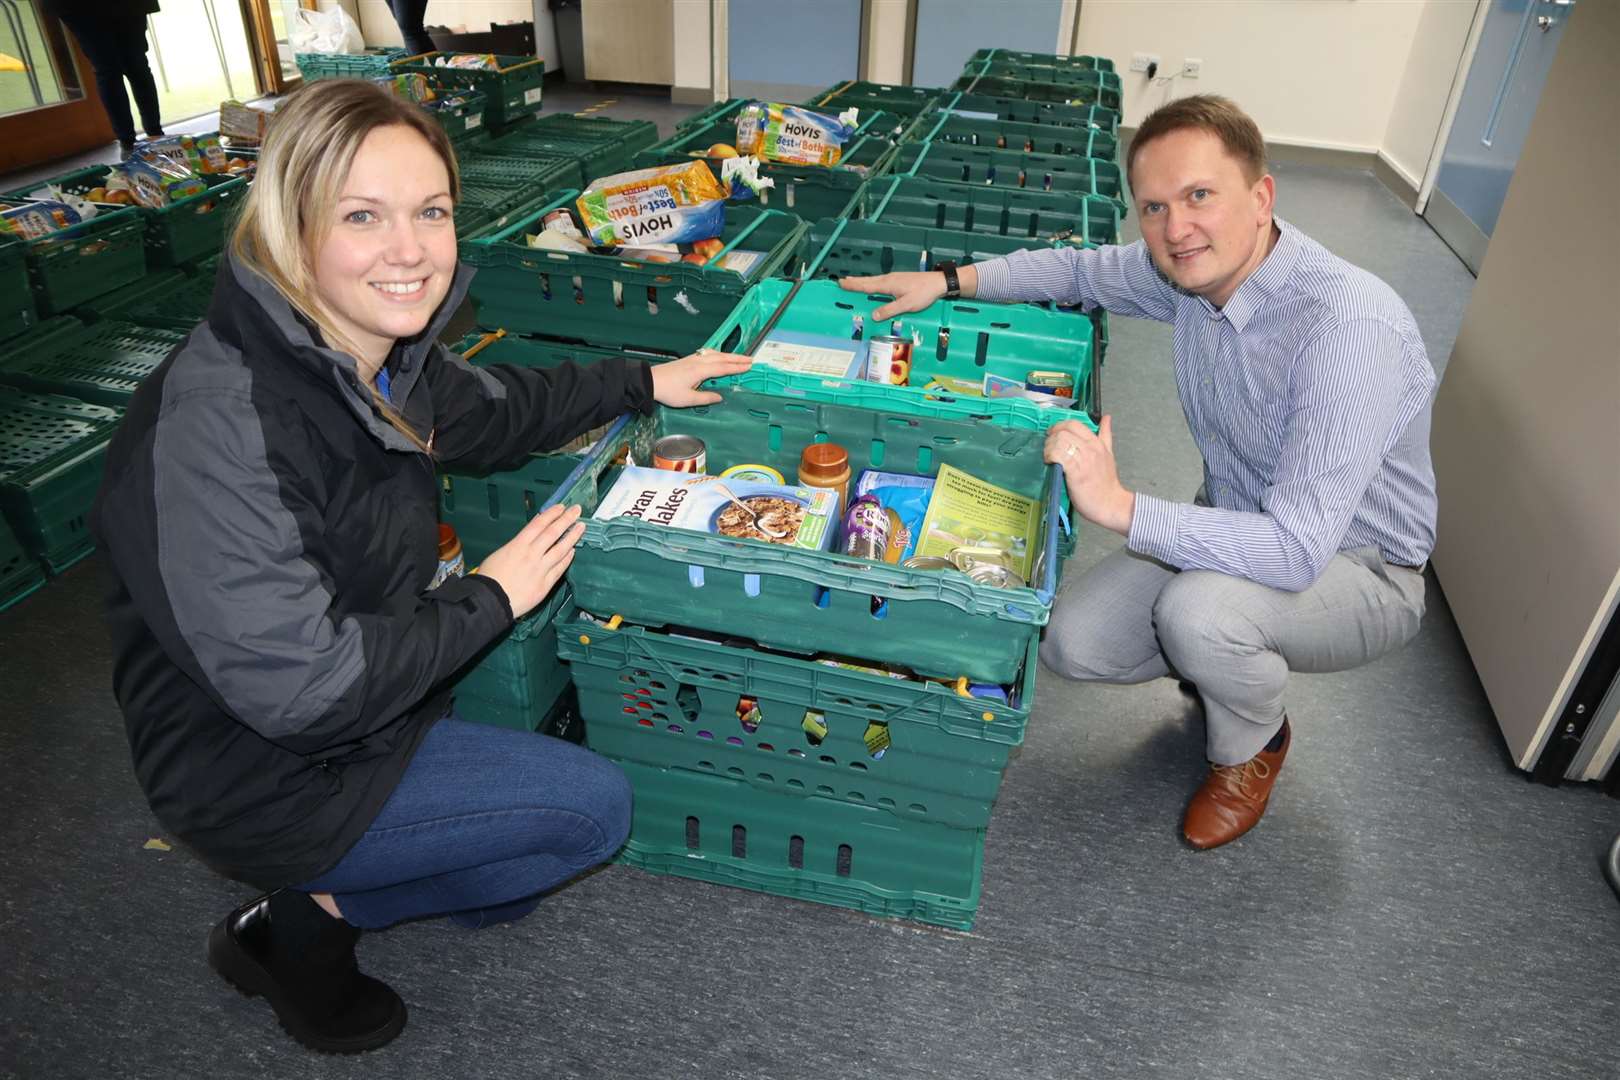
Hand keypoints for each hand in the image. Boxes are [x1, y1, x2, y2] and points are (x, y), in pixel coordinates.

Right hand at [476, 503, 584, 618]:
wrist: (490, 600)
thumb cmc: (490, 578)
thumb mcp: (501, 553)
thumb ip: (517, 545)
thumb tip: (529, 539)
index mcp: (518, 545)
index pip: (539, 524)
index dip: (552, 514)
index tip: (561, 507)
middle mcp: (531, 554)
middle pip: (553, 533)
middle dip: (566, 519)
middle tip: (576, 510)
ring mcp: (540, 569)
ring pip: (561, 550)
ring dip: (572, 537)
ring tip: (580, 528)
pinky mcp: (545, 584)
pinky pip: (560, 569)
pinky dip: (567, 559)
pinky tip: (572, 551)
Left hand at [650, 349, 752, 407]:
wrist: (651, 381)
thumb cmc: (668, 391)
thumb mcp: (688, 399)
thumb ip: (706, 398)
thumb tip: (719, 397)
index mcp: (700, 371)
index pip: (723, 368)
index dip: (737, 367)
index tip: (749, 366)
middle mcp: (698, 362)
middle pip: (721, 358)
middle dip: (737, 358)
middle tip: (750, 359)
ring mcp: (693, 359)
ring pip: (715, 354)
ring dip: (728, 355)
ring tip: (739, 357)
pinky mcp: (688, 359)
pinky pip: (707, 354)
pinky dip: (718, 354)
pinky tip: (719, 355)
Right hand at [838, 271, 945, 321]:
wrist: (938, 282)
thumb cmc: (923, 293)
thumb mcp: (906, 305)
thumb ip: (889, 310)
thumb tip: (873, 315)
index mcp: (888, 284)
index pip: (866, 285)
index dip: (853, 285)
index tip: (841, 283)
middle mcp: (888, 279)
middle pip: (868, 281)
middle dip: (854, 282)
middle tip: (841, 281)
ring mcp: (894, 278)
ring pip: (874, 280)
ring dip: (862, 281)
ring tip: (852, 281)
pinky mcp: (899, 279)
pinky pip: (880, 281)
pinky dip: (872, 282)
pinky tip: (873, 284)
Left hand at [1044, 416, 1134, 535]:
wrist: (1110, 503)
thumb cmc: (1107, 483)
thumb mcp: (1109, 454)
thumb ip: (1106, 435)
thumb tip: (1107, 418)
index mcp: (1097, 443)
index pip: (1075, 424)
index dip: (1059, 426)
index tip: (1053, 434)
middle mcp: (1090, 448)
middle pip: (1064, 431)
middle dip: (1051, 437)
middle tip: (1049, 447)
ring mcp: (1083, 460)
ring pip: (1059, 441)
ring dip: (1048, 447)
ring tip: (1048, 456)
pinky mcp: (1076, 472)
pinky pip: (1058, 455)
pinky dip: (1050, 456)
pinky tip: (1050, 462)